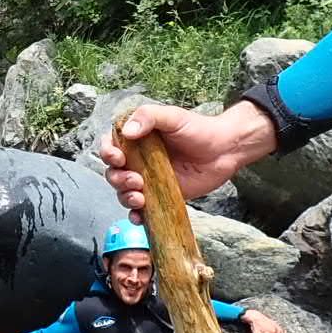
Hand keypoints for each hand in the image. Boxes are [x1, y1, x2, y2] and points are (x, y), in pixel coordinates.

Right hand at [99, 101, 276, 211]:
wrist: (224, 150)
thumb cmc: (199, 129)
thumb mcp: (172, 117)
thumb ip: (148, 117)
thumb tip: (126, 132)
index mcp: (136, 139)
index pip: (110, 146)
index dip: (107, 153)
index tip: (118, 158)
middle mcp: (138, 160)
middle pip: (113, 172)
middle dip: (118, 179)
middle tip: (135, 180)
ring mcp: (148, 180)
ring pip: (123, 192)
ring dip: (125, 197)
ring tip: (140, 197)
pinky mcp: (160, 197)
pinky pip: (141, 209)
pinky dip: (135, 215)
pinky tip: (139, 216)